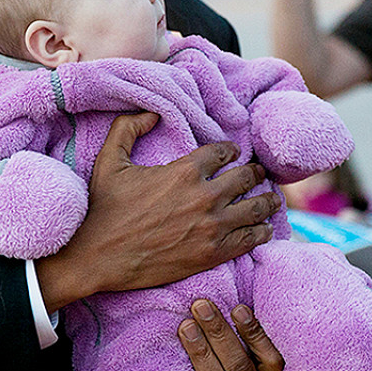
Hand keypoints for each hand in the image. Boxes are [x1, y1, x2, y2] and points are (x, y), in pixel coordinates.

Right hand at [37, 112, 280, 309]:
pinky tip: (264, 230)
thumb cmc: (103, 209)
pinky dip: (261, 232)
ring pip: (255, 208)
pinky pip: (249, 239)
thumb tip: (151, 113)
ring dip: (267, 201)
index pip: (223, 152)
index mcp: (185, 171)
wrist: (98, 257)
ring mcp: (212, 226)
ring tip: (272, 200)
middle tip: (258, 173)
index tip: (233, 154)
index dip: (230, 151)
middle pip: (246, 177)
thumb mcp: (109, 161)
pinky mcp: (212, 254)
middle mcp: (205, 196)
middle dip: (254, 173)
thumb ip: (127, 128)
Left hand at [180, 300, 291, 370]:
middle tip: (201, 307)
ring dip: (203, 355)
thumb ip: (256, 346)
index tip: (237, 308)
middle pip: (240, 367)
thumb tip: (238, 307)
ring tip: (187, 328)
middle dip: (218, 334)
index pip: (269, 358)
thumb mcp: (265, 369)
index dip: (253, 333)